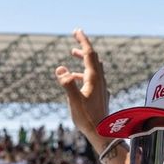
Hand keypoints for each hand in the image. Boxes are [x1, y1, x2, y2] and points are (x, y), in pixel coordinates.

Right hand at [54, 28, 109, 148]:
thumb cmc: (87, 118)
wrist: (102, 133)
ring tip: (73, 56)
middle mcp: (100, 80)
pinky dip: (85, 72)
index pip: (89, 53)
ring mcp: (102, 87)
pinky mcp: (101, 95)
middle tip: (74, 40)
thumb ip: (67, 84)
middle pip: (93, 58)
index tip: (77, 30)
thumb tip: (60, 68)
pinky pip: (94, 78)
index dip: (83, 40)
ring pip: (94, 68)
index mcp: (94, 78)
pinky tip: (78, 80)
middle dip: (84, 48)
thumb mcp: (74, 101)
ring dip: (84, 60)